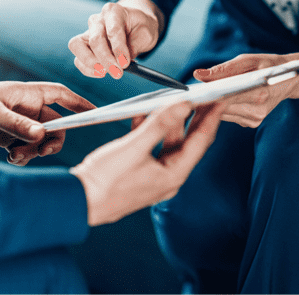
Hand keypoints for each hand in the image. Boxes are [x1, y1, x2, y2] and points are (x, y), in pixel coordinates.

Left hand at [0, 79, 94, 164]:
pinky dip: (23, 156)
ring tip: (18, 155)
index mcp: (27, 94)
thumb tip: (43, 136)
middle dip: (53, 139)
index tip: (94, 113)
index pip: (61, 96)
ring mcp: (17, 123)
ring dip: (35, 150)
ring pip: (40, 140)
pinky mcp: (5, 137)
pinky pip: (25, 148)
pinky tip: (11, 158)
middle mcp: (26, 108)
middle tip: (43, 150)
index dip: (79, 104)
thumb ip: (17, 125)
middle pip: (55, 125)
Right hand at [68, 0, 164, 79]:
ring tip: (107, 72)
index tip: (125, 63)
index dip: (118, 49)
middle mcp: (97, 20)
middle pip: (95, 39)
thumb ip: (134, 46)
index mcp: (114, 11)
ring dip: (91, 64)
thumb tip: (122, 62)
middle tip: (118, 72)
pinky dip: (87, 69)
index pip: (113, 30)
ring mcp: (87, 32)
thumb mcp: (146, 33)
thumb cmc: (139, 27)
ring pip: (77, 46)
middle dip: (106, 59)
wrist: (134, 26)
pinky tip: (102, 72)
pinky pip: (78, 59)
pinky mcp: (82, 45)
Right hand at [70, 101, 224, 225]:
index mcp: (173, 174)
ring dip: (169, 122)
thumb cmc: (105, 180)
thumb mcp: (134, 147)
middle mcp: (168, 177)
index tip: (221, 98)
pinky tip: (143, 115)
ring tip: (172, 100)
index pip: (201, 141)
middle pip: (188, 142)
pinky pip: (151, 148)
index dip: (212, 117)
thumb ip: (160, 124)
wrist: (77, 202)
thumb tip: (184, 105)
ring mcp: (154, 176)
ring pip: (168, 143)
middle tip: (204, 96)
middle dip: (195, 118)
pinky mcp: (139, 173)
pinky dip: (150, 131)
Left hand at [193, 53, 290, 127]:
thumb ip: (222, 69)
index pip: (225, 98)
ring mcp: (254, 119)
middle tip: (193, 92)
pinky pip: (229, 116)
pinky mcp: (251, 123)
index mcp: (259, 93)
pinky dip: (221, 108)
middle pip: (221, 109)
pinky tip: (220, 100)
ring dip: (212, 105)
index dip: (206, 96)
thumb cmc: (268, 65)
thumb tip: (198, 75)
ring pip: (222, 115)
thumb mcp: (247, 60)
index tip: (192, 93)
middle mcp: (257, 110)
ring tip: (205, 94)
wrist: (289, 78)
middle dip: (207, 100)